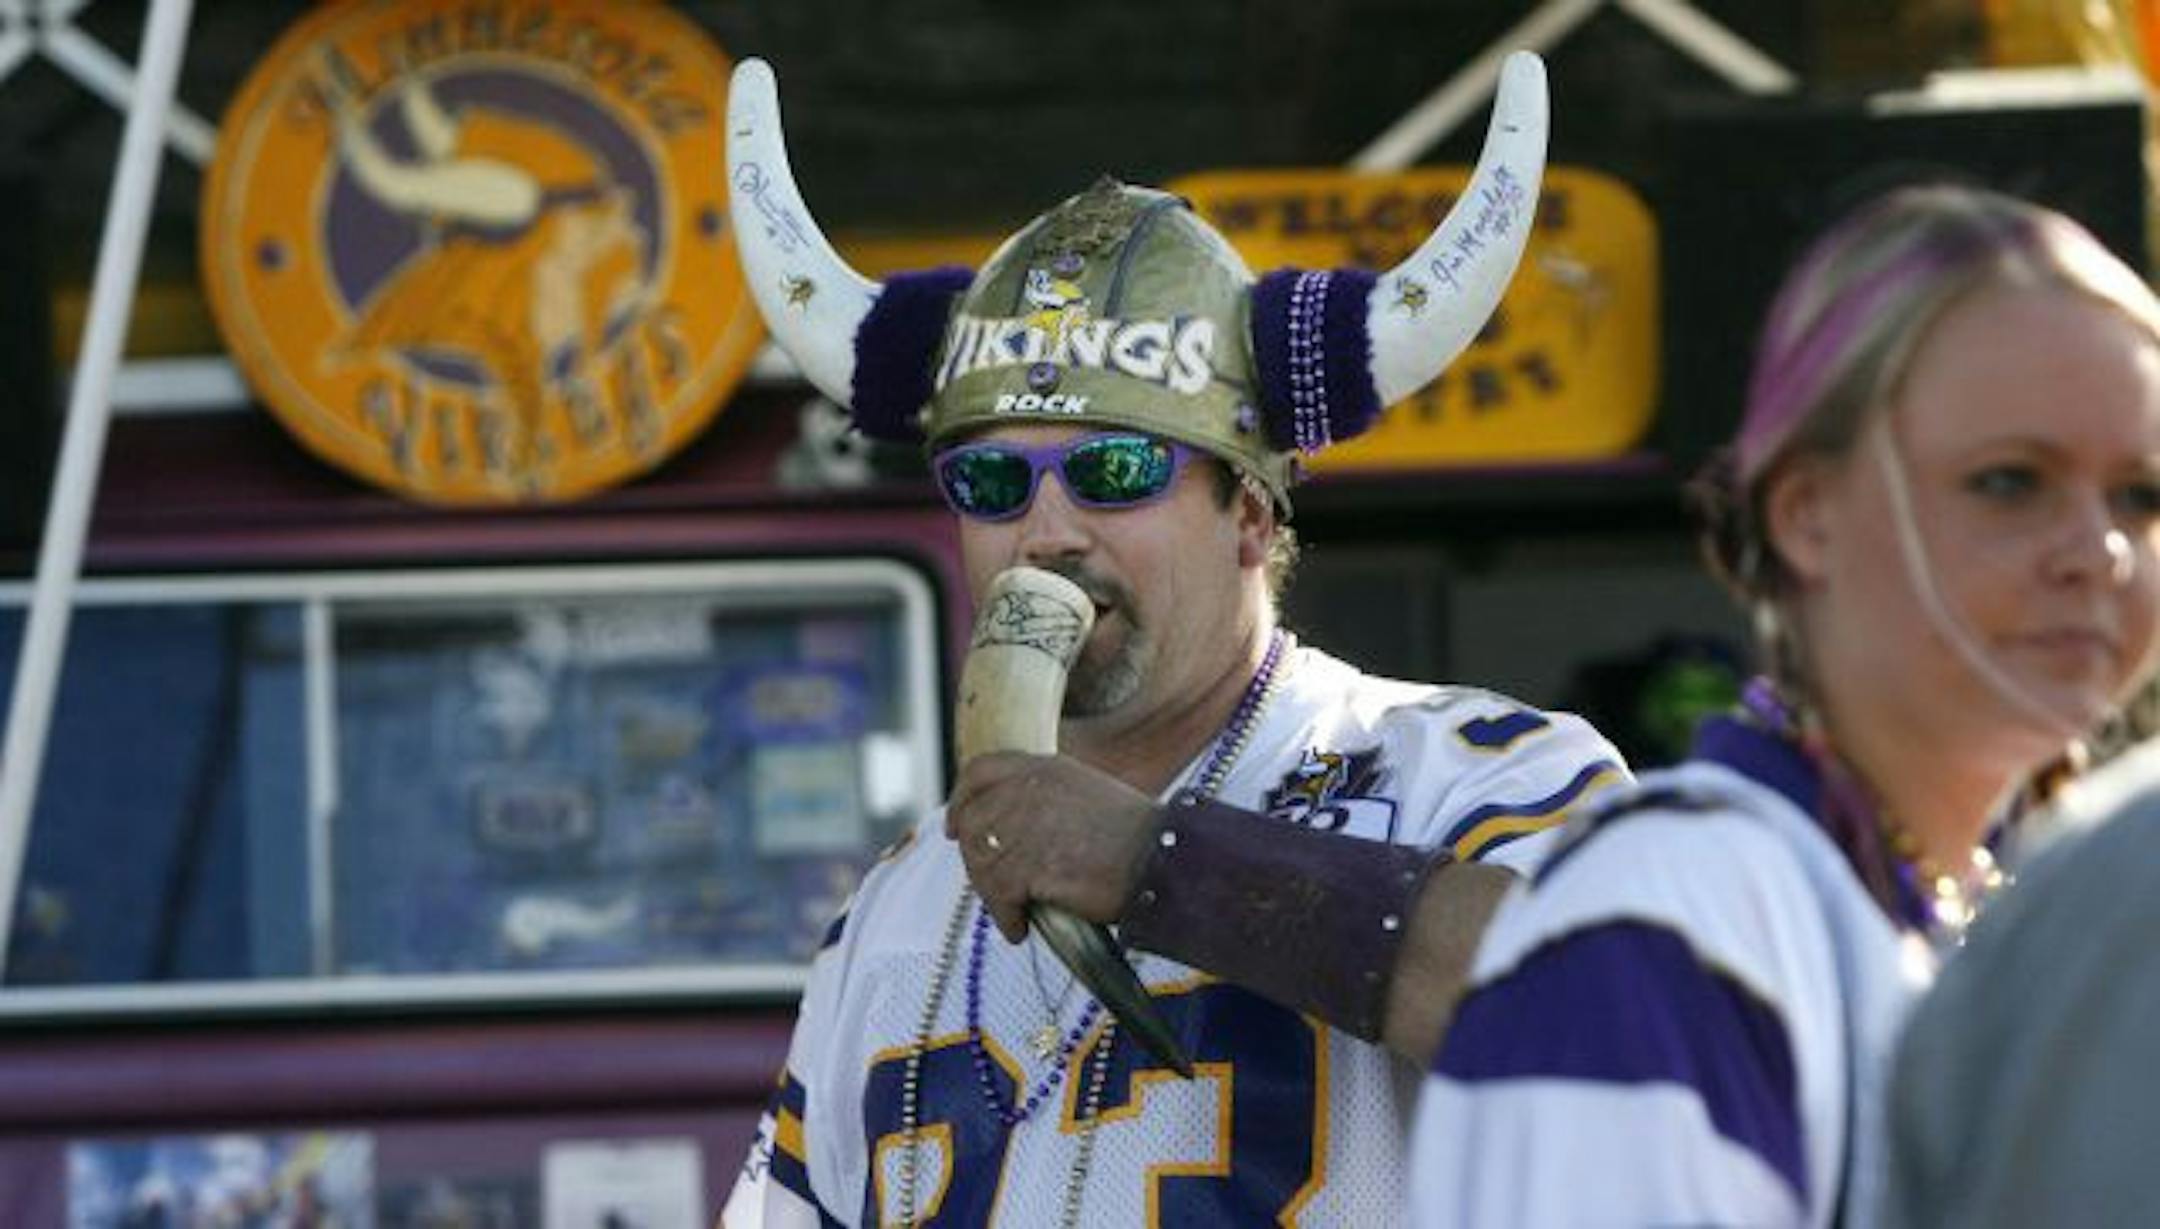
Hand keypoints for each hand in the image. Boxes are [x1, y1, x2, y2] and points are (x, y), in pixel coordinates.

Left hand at [946, 751, 1161, 942]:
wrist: (1165, 862)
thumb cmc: (1137, 839)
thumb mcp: (1087, 796)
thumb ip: (1044, 801)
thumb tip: (1008, 831)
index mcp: (1045, 767)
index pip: (981, 771)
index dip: (961, 800)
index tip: (955, 828)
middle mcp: (1030, 789)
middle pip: (973, 823)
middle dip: (976, 859)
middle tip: (994, 888)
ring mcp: (1028, 824)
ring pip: (982, 862)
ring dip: (993, 894)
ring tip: (1013, 913)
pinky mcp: (1031, 864)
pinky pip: (999, 893)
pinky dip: (1005, 917)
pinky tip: (1021, 929)